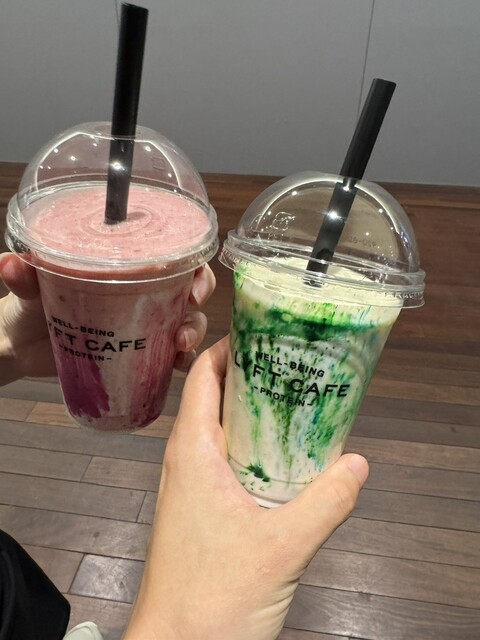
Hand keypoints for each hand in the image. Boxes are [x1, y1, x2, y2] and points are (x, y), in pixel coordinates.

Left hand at [0, 253, 214, 383]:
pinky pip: (171, 354)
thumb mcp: (30, 288)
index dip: (193, 264)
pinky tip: (177, 367)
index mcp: (126, 267)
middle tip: (191, 312)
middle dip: (201, 297)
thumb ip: (25, 276)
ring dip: (194, 332)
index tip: (193, 282)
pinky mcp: (140, 352)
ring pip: (187, 320)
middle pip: (189, 287)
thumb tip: (10, 262)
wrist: (21, 346)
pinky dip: (181, 360)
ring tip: (181, 346)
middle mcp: (143, 291)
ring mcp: (145, 323)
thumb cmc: (31, 305)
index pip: (172, 255)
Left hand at [123, 337, 368, 639]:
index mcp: (192, 452)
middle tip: (295, 364)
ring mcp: (189, 487)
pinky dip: (253, 448)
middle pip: (215, 399)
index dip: (230, 349)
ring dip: (254, 414)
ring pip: (221, 432)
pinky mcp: (199, 510)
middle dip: (253, 377)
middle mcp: (185, 461)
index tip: (266, 333)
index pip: (204, 379)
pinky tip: (286, 460)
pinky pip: (225, 462)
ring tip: (297, 403)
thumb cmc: (212, 598)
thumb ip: (325, 503)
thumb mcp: (282, 548)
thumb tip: (358, 465)